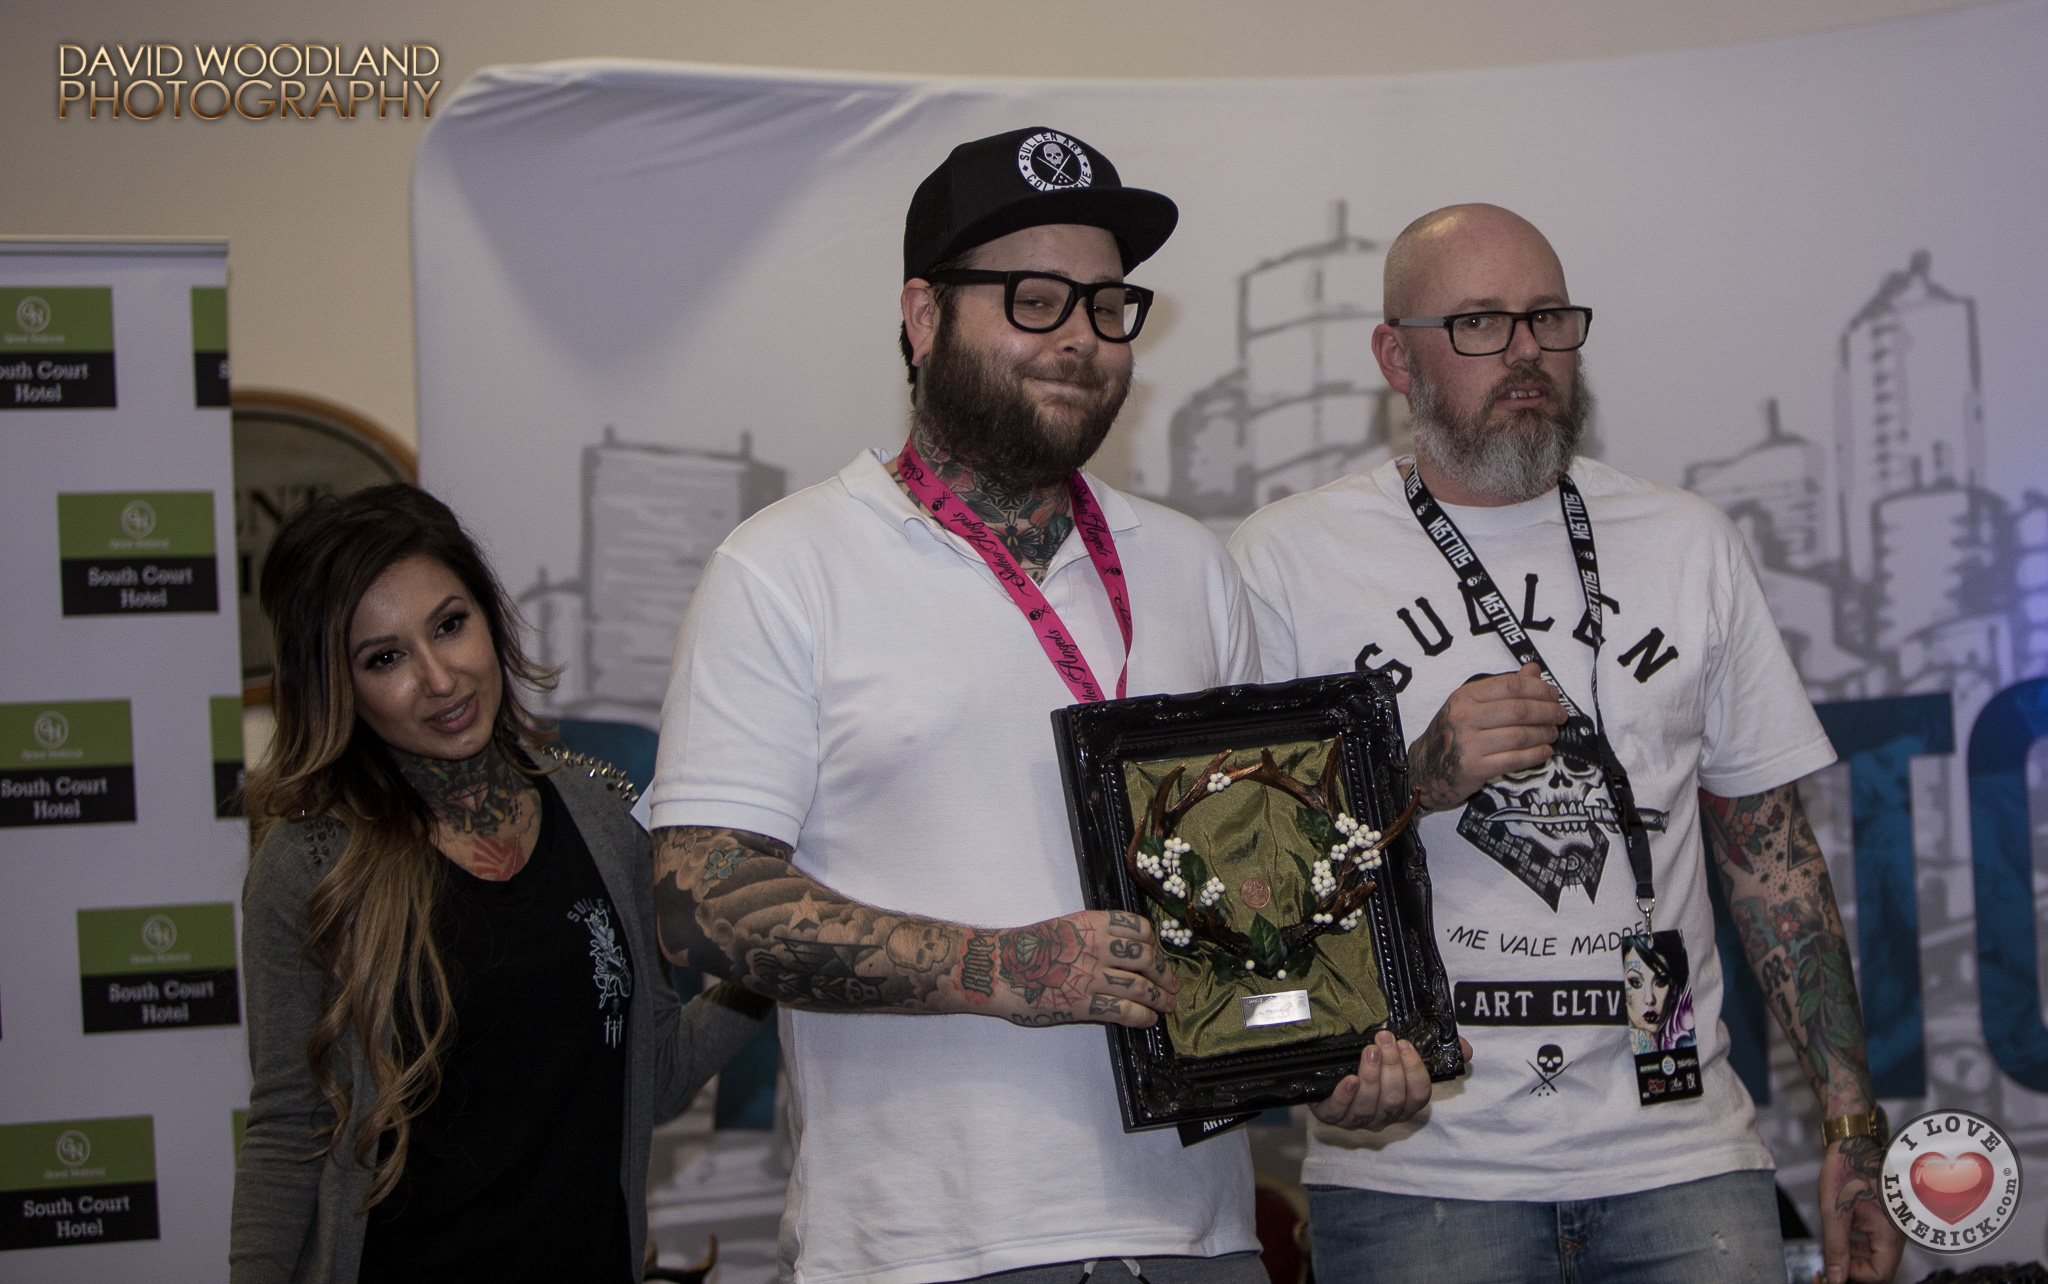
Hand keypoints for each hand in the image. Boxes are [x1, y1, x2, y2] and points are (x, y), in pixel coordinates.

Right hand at [987, 910, 1180, 1030]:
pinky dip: (1142, 1016)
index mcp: (1093, 923)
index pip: (1139, 928)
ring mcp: (1090, 975)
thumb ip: (1094, 934)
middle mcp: (1096, 946)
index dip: (1155, 945)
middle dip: (1165, 974)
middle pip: (1146, 957)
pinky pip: (1123, 1010)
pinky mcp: (1082, 1004)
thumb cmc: (1027, 949)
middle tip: (1172, 985)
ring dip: (1160, 998)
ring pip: (1140, 986)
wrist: (998, 968)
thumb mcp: (1065, 927)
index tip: (1157, 956)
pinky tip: (1148, 1020)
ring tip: (1167, 1006)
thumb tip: (1124, 952)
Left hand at [1311, 1032, 1472, 1128]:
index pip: (1419, 1095)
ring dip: (1371, 1077)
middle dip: (1392, 1068)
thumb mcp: (1402, 1052)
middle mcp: (1383, 1115)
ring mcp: (1357, 1119)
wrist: (1329, 1069)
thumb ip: (1436, 1051)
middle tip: (1384, 1039)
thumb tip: (1466, 1049)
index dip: (1415, 1071)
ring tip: (1369, 1051)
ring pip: (1370, 1107)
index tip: (1406, 1045)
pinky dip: (1345, 1096)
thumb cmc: (1372, 1062)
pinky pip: (1338, 1113)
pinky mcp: (1331, 1116)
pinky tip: (1349, 1079)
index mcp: (1403, 1103)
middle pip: (1394, 1100)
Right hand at [1408, 662, 1566, 812]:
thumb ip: (1503, 687)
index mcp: (1465, 696)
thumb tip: (1534, 669)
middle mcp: (1464, 717)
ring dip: (1544, 734)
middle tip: (1561, 715)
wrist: (1426, 768)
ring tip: (1553, 733)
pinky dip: (1536, 755)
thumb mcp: (1471, 705)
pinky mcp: (1474, 768)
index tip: (1554, 694)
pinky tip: (1545, 751)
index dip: (1539, 688)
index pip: (1510, 685)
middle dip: (1547, 712)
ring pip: (1520, 735)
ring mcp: (1468, 744)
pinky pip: (1515, 759)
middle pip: (1519, 710)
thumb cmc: (1453, 734)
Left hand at [1818, 1136, 1901, 1282]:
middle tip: (1831, 1245)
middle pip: (1878, 1266)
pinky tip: (1844, 1223)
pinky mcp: (1885, 1219)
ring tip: (1836, 1229)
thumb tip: (1835, 1278)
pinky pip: (1873, 1240)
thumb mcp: (1834, 1212)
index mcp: (1891, 1233)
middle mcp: (1897, 1233)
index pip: (1881, 1274)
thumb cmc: (1846, 1170)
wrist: (1854, 1142)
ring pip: (1874, 1254)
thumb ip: (1836, 1247)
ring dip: (1853, 1250)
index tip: (1836, 1260)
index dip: (1856, 1273)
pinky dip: (1856, 1239)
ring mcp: (1892, 1226)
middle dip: (1853, 1262)